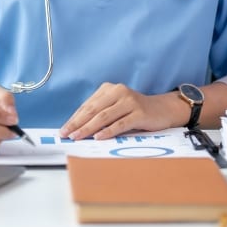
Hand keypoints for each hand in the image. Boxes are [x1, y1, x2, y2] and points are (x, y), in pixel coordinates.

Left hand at [60, 82, 186, 140]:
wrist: (162, 109)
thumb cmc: (135, 111)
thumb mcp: (116, 107)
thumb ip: (100, 114)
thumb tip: (77, 129)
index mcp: (109, 89)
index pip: (88, 105)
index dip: (74, 118)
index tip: (64, 130)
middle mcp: (119, 91)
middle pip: (94, 110)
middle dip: (78, 123)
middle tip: (67, 134)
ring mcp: (130, 101)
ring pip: (104, 116)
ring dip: (89, 128)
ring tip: (78, 137)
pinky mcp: (139, 112)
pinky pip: (120, 123)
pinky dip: (108, 131)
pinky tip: (98, 137)